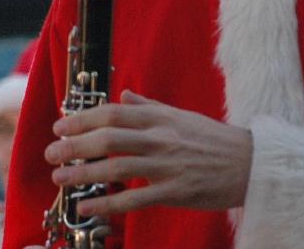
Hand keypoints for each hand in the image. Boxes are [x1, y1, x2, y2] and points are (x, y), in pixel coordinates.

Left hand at [44, 90, 252, 217]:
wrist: (252, 163)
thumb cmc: (215, 140)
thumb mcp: (182, 116)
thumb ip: (149, 107)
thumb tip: (123, 96)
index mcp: (161, 118)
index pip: (113, 113)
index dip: (83, 118)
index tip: (60, 126)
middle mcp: (161, 138)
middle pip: (109, 138)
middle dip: (75, 145)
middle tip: (51, 153)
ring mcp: (168, 165)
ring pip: (117, 167)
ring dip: (83, 173)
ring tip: (59, 178)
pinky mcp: (175, 191)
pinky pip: (135, 198)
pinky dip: (108, 203)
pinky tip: (87, 206)